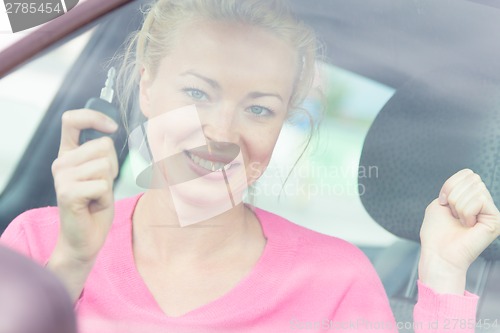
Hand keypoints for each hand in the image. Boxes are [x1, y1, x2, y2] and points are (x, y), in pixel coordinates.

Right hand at [51, 109, 118, 262]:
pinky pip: (102, 185)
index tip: (112, 127)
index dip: (94, 117)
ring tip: (97, 196)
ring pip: (105, 165)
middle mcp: (61, 162)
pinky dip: (106, 197)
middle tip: (101, 186)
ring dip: (109, 183)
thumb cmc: (96, 204)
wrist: (85, 238)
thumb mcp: (102, 173)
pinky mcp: (67, 193)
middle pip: (103, 146)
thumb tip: (111, 130)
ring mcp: (62, 177)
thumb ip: (102, 152)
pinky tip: (94, 205)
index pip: (72, 120)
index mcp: (68, 153)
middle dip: (113, 166)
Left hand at [419, 169, 499, 293]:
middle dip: (453, 195)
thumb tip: (471, 177)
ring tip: (460, 222)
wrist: (439, 254)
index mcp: (471, 198)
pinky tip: (468, 226)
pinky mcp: (496, 220)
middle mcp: (484, 203)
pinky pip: (479, 200)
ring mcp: (491, 211)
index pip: (467, 173)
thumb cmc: (436, 232)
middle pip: (472, 178)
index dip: (450, 185)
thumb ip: (454, 187)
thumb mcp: (440, 202)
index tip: (443, 203)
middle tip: (453, 215)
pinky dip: (465, 212)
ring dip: (458, 205)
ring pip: (475, 189)